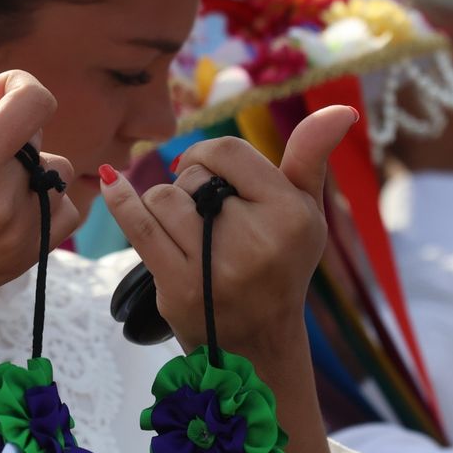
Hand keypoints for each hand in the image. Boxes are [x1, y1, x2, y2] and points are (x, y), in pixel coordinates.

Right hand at [0, 25, 79, 319]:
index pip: (35, 102)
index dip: (15, 84)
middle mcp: (4, 200)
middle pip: (38, 140)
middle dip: (4, 132)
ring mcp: (17, 236)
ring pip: (55, 178)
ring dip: (27, 168)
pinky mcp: (19, 263)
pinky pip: (60, 218)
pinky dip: (43, 203)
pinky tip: (3, 204)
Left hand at [99, 106, 356, 351]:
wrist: (257, 344)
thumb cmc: (281, 267)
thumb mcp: (306, 214)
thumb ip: (311, 157)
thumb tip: (341, 108)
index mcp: (291, 214)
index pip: (228, 153)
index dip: (205, 154)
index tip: (201, 168)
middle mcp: (257, 239)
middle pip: (193, 177)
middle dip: (189, 188)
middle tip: (206, 219)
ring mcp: (216, 266)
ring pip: (163, 199)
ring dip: (164, 207)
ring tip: (184, 229)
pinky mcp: (180, 287)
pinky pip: (140, 227)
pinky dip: (122, 201)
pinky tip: (111, 181)